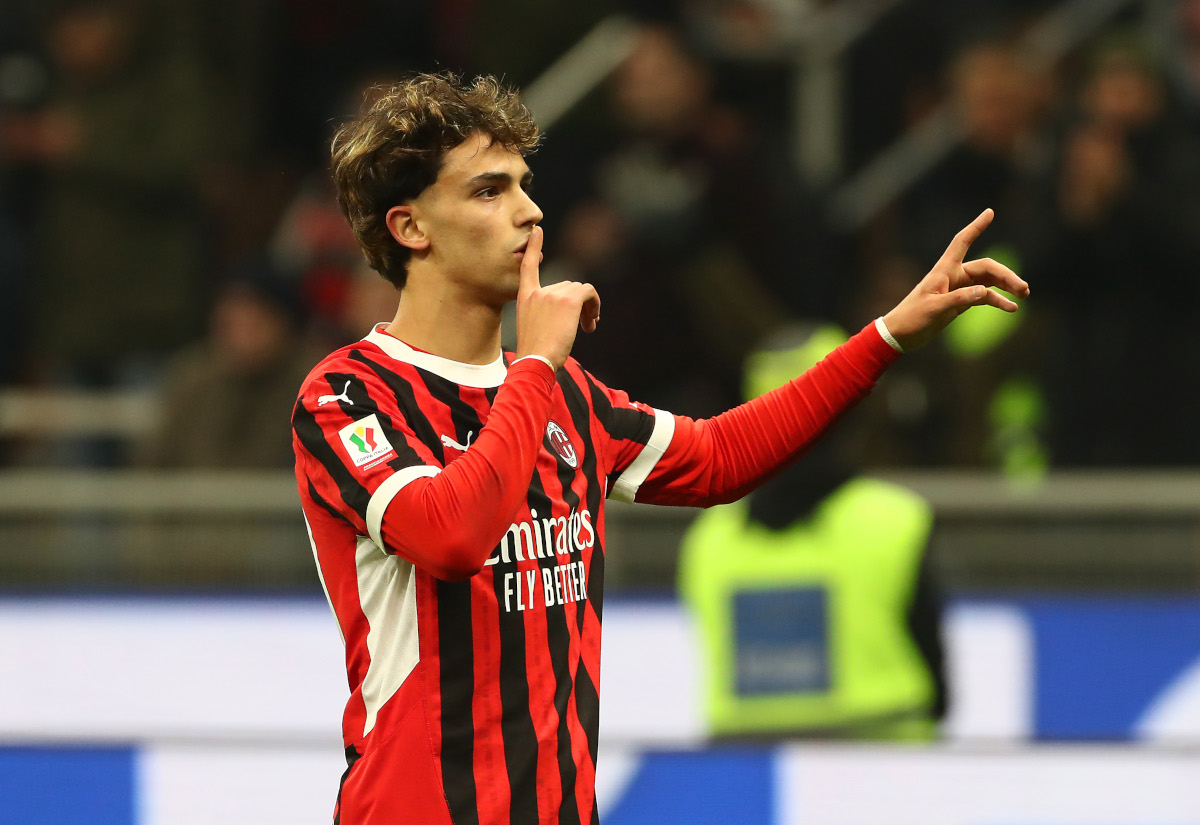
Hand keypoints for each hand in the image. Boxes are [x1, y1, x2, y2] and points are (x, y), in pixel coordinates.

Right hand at [514, 227, 600, 369]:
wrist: (535, 361)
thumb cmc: (536, 354)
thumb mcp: (533, 329)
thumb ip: (545, 314)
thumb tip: (573, 311)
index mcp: (525, 297)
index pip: (528, 266)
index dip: (533, 247)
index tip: (538, 230)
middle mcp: (538, 292)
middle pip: (567, 286)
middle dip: (579, 304)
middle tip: (585, 326)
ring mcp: (553, 295)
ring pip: (580, 291)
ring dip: (589, 308)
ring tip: (588, 328)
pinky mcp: (568, 301)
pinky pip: (589, 293)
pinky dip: (595, 304)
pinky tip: (592, 323)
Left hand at [882, 209, 1029, 350]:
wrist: (900, 336)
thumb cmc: (912, 318)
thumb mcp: (934, 309)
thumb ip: (959, 299)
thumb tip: (984, 292)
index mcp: (944, 271)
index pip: (962, 242)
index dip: (975, 227)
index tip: (990, 212)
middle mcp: (953, 276)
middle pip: (986, 267)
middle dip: (1006, 275)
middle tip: (1024, 289)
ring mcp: (958, 289)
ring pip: (988, 281)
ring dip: (1006, 286)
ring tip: (1024, 294)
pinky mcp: (960, 302)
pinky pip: (984, 297)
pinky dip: (998, 301)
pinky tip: (1012, 308)